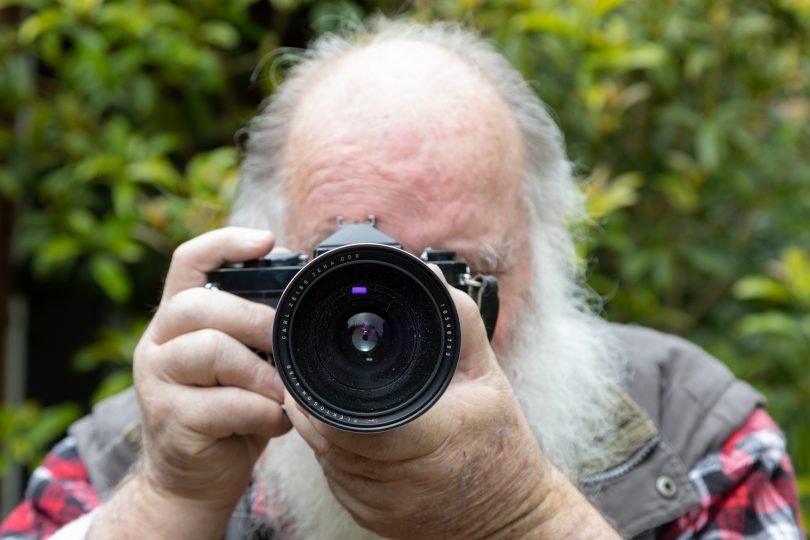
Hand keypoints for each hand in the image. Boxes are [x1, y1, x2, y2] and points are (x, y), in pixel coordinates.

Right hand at [89, 227, 291, 538]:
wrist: (195, 478)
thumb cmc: (227, 411)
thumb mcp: (241, 362)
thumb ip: (255, 331)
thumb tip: (303, 298)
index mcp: (178, 319)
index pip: (190, 261)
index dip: (226, 243)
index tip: (267, 241)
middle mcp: (159, 342)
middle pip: (200, 305)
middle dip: (255, 319)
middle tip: (285, 343)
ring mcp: (157, 381)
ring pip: (211, 350)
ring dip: (261, 371)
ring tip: (280, 391)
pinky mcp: (171, 420)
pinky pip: (225, 403)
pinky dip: (262, 413)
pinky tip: (273, 422)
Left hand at [285, 273, 619, 538]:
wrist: (510, 520)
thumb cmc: (503, 450)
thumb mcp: (488, 377)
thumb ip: (459, 322)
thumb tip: (429, 275)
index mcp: (421, 437)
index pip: (343, 409)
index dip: (319, 379)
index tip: (318, 352)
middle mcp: (389, 477)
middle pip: (319, 425)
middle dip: (313, 387)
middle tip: (321, 358)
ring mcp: (371, 502)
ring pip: (318, 448)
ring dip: (320, 414)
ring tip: (342, 388)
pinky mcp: (363, 514)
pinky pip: (330, 471)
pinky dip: (334, 443)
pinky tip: (356, 426)